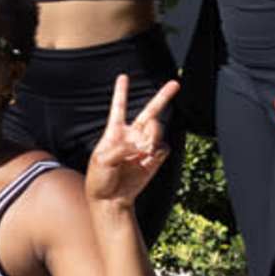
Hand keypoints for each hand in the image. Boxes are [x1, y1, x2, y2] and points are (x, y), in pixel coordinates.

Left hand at [85, 74, 181, 209]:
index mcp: (114, 132)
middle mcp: (132, 136)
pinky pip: (163, 148)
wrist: (111, 199)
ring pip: (157, 130)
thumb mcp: (101, 161)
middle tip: (175, 84)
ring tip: (141, 151)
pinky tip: (147, 158)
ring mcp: (144, 146)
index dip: (121, 91)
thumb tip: (141, 145)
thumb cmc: (99, 178)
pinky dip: (157, 152)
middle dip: (163, 97)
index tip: (123, 76)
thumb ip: (120, 148)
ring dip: (152, 137)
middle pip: (150, 112)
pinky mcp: (154, 159)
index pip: (118, 107)